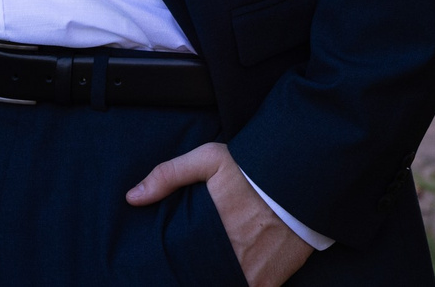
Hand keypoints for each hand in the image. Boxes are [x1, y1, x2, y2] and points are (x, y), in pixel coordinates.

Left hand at [127, 142, 314, 286]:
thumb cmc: (252, 171)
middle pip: (201, 279)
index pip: (180, 267)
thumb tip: (132, 198)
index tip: (163, 269)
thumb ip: (168, 176)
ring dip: (213, 280)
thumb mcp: (208, 160)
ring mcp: (252, 277)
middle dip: (192, 276)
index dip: (172, 271)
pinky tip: (227, 278)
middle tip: (184, 270)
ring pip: (223, 286)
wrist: (302, 182)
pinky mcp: (271, 283)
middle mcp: (229, 263)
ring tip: (203, 272)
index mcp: (208, 236)